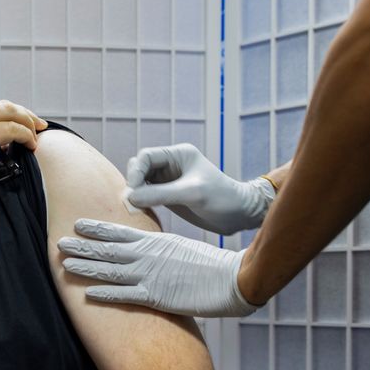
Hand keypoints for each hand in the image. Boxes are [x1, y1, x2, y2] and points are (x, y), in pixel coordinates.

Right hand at [0, 100, 46, 201]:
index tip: (23, 122)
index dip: (11, 113)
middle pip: (4, 105)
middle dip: (25, 113)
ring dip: (28, 123)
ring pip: (10, 113)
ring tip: (37, 135)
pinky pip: (12, 129)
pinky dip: (25, 135)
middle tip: (38, 124)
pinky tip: (30, 144)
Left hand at [58, 218, 258, 316]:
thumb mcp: (179, 247)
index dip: (96, 228)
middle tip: (58, 243)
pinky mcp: (156, 296)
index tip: (77, 224)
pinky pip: (124, 295)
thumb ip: (158, 248)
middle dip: (81, 245)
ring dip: (86, 267)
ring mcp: (149, 275)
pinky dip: (105, 293)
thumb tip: (145, 249)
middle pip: (107, 249)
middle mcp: (147, 255)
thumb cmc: (209, 264)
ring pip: (109, 269)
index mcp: (154, 241)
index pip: (119, 231)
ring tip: (65, 264)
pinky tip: (88, 293)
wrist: (231, 278)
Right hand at [126, 143, 274, 234]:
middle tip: (132, 201)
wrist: (239, 215)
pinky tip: (141, 212)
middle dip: (133, 182)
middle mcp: (171, 165)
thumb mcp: (191, 193)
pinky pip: (147, 195)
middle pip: (139, 168)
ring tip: (135, 208)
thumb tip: (130, 197)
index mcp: (178, 154)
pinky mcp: (168, 196)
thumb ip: (160, 194)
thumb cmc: (222, 198)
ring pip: (140, 182)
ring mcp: (168, 181)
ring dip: (135, 193)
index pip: (146, 156)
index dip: (135, 172)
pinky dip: (141, 202)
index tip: (134, 191)